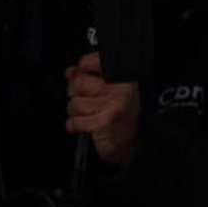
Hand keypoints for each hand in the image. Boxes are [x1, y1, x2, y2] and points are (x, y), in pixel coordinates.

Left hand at [65, 52, 139, 166]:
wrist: (137, 144)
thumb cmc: (125, 117)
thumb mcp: (114, 91)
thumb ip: (92, 77)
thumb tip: (71, 72)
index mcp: (125, 78)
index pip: (92, 62)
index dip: (81, 69)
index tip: (80, 74)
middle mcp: (121, 89)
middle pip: (79, 82)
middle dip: (76, 93)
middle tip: (88, 100)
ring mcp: (112, 106)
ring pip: (74, 103)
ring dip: (77, 112)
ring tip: (91, 115)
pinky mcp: (102, 123)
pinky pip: (74, 121)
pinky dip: (75, 126)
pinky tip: (88, 125)